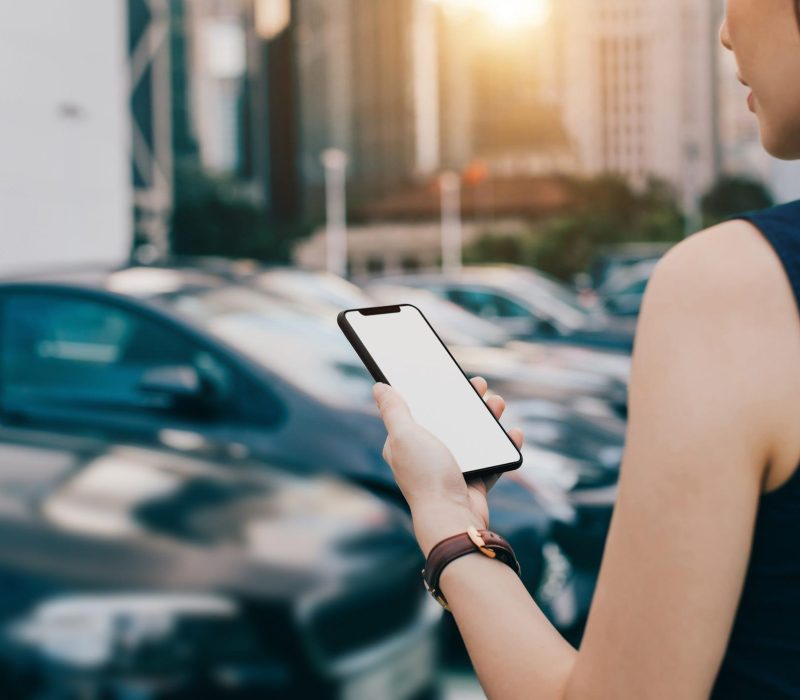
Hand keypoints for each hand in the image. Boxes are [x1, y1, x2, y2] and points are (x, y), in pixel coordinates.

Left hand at [372, 377, 523, 555]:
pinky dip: (503, 445)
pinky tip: (513, 433)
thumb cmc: (426, 476)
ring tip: (498, 403)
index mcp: (406, 443)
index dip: (433, 391)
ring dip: (487, 418)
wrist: (452, 518)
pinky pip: (492, 459)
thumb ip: (393, 410)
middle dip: (466, 400)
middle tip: (480, 385)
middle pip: (449, 420)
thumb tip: (379, 387)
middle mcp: (427, 455)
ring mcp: (452, 468)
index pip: (419, 410)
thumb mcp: (404, 435)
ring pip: (473, 436)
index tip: (448, 374)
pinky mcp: (473, 481)